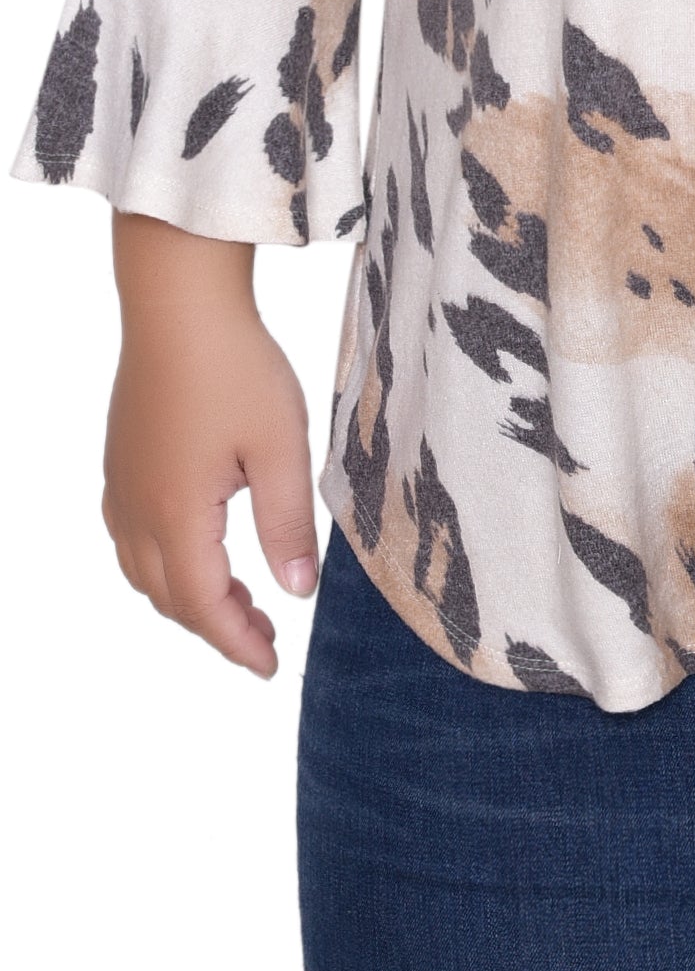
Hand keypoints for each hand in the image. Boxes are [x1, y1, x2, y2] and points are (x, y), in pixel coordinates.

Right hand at [104, 211, 319, 676]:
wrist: (179, 303)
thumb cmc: (236, 368)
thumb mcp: (281, 449)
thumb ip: (288, 525)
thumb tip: (296, 590)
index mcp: (177, 516)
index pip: (205, 607)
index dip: (238, 644)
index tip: (271, 667)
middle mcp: (136, 511)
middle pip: (171, 598)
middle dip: (217, 627)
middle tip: (266, 638)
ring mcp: (121, 486)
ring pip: (146, 571)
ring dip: (189, 597)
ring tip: (240, 601)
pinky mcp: (121, 462)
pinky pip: (133, 538)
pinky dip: (165, 564)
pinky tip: (197, 550)